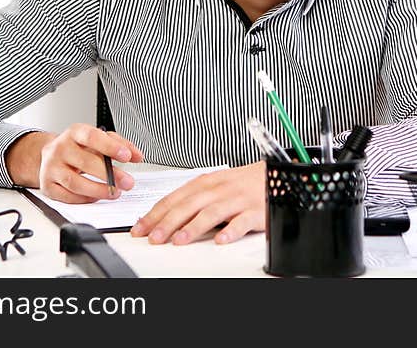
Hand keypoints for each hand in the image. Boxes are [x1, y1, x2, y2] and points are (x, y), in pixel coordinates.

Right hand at [7, 124, 143, 202]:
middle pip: (85, 162)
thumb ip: (120, 145)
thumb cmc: (78, 147)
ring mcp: (51, 168)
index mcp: (74, 133)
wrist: (50, 155)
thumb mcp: (98, 139)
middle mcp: (60, 149)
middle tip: (127, 182)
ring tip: (115, 192)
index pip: (92, 137)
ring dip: (98, 190)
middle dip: (110, 174)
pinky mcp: (47, 186)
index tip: (126, 156)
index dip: (110, 147)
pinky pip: (67, 196)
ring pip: (75, 182)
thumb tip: (137, 156)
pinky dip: (85, 199)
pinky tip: (97, 197)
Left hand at [130, 161, 264, 245]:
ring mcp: (237, 200)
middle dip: (169, 222)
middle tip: (154, 237)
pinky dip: (230, 231)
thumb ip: (192, 198)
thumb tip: (163, 215)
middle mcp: (219, 189)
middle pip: (189, 205)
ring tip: (180, 240)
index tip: (140, 228)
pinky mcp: (255, 211)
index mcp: (205, 182)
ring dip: (194, 227)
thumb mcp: (214, 184)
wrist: (276, 174)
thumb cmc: (242, 182)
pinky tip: (220, 240)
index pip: (175, 198)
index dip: (156, 213)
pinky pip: (242, 221)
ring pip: (212, 212)